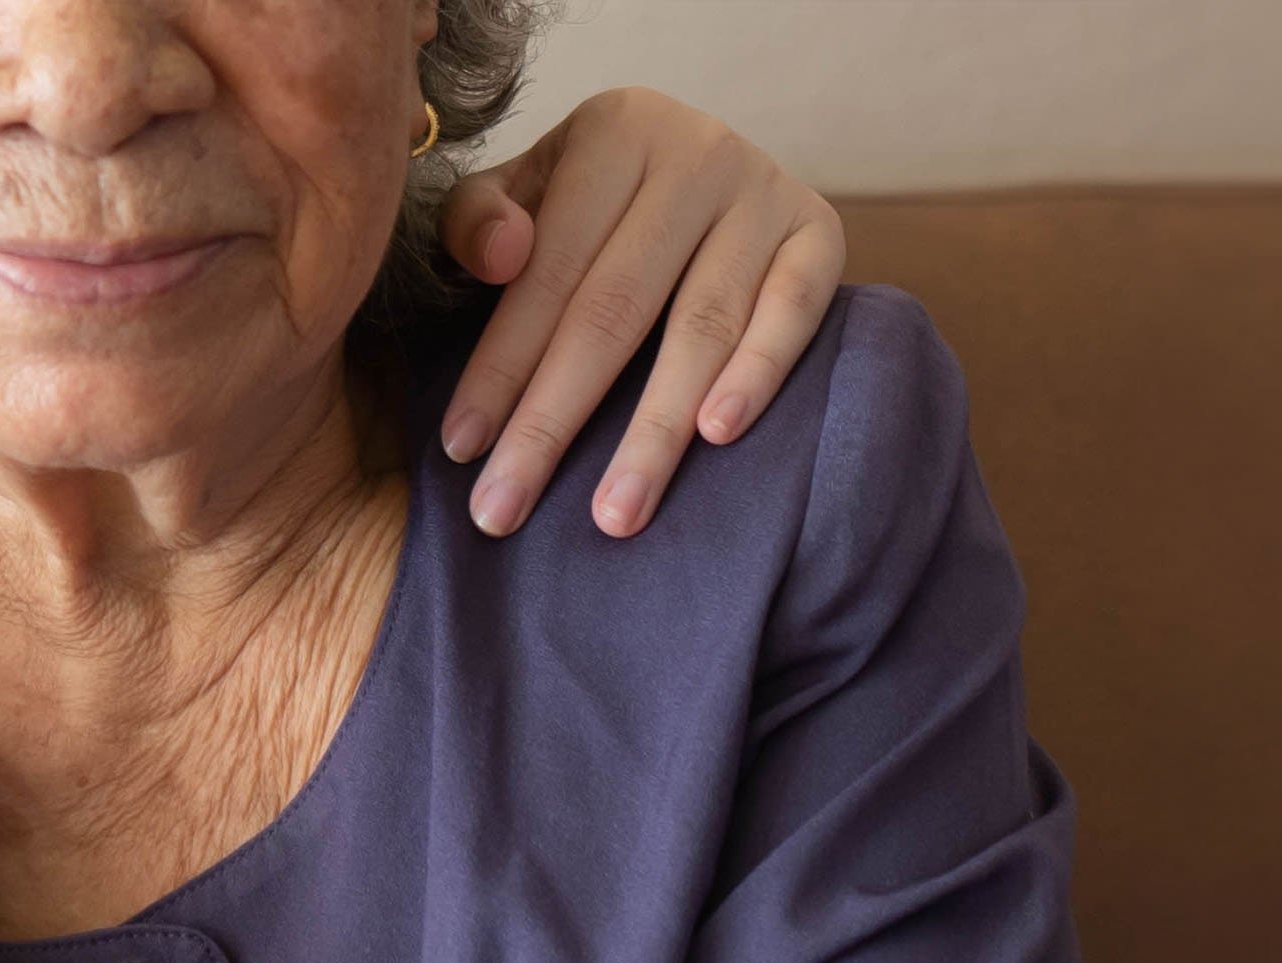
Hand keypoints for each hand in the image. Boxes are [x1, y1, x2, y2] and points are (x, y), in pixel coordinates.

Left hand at [437, 86, 847, 537]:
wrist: (704, 163)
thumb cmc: (591, 200)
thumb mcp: (523, 190)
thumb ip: (478, 220)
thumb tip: (501, 257)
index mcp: (614, 131)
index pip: (546, 270)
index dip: (500, 365)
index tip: (460, 450)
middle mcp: (697, 151)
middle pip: (615, 309)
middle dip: (553, 421)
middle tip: (506, 510)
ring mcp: (766, 191)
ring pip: (702, 326)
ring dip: (654, 430)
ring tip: (614, 513)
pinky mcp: (821, 232)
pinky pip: (793, 312)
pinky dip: (758, 374)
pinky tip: (716, 435)